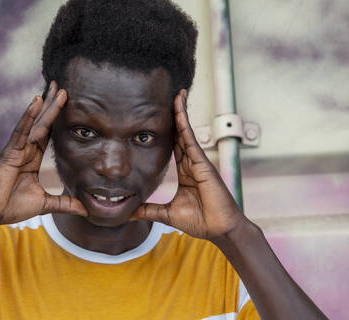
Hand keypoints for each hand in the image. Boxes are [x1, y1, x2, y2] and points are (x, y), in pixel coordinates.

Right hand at [0, 81, 86, 226]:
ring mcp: (17, 148)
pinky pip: (21, 130)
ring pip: (35, 123)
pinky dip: (28, 115)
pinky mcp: (10, 151)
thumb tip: (85, 210)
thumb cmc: (11, 206)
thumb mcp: (45, 203)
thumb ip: (64, 203)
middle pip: (43, 123)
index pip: (49, 134)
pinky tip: (36, 101)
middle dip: (52, 105)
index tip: (68, 105)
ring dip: (45, 105)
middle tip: (62, 86)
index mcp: (34, 159)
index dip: (58, 119)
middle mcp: (26, 150)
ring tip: (54, 87)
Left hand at [131, 89, 244, 239]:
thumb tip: (129, 213)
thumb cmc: (200, 221)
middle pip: (180, 133)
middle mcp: (191, 162)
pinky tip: (179, 106)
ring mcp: (197, 160)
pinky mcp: (201, 161)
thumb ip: (149, 210)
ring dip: (180, 111)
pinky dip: (184, 120)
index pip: (173, 146)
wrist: (218, 230)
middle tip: (168, 96)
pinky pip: (190, 136)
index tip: (158, 119)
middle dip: (175, 115)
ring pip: (185, 131)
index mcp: (185, 172)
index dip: (167, 131)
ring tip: (176, 93)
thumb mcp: (167, 214)